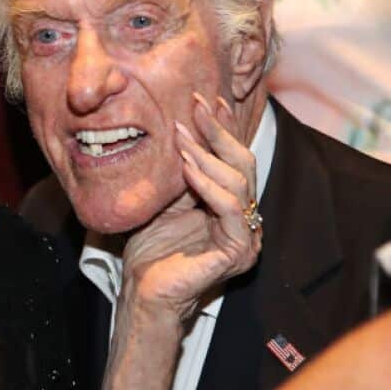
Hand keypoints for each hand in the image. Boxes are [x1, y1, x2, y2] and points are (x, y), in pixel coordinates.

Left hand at [121, 93, 261, 327]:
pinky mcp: (239, 251)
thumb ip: (181, 171)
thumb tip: (180, 126)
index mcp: (233, 205)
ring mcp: (247, 236)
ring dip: (207, 155)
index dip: (223, 128)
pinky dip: (208, 185)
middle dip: (218, 131)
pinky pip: (230, 209)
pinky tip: (187, 169)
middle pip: (242, 164)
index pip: (234, 159)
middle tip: (196, 104)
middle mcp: (247, 219)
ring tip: (181, 137)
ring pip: (238, 182)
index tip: (207, 99)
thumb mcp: (166, 198)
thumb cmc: (152, 249)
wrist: (143, 290)